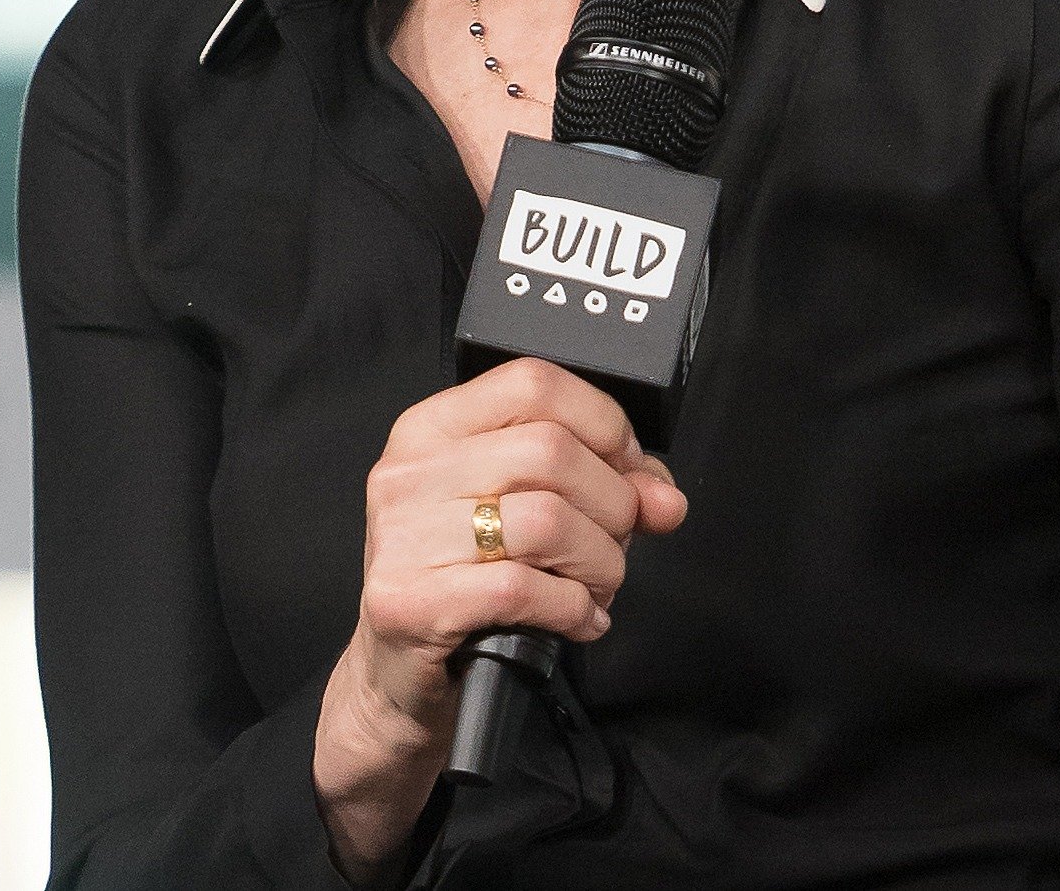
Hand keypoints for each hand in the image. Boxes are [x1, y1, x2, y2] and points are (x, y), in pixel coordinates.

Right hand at [313, 358, 685, 880]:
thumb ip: (601, 488)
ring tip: (597, 587)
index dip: (605, 425)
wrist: (396, 677)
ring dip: (599, 562)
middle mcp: (410, 472)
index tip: (630, 472)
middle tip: (616, 545)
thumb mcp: (524, 515)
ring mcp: (402, 537)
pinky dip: (572, 608)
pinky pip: (522, 588)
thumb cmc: (464, 584)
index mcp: (433, 429)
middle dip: (613, 504)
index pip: (535, 382)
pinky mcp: (408, 602)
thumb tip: (664, 497)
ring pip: (546, 520)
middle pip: (551, 452)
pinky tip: (576, 620)